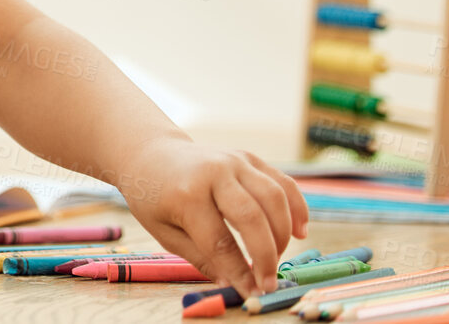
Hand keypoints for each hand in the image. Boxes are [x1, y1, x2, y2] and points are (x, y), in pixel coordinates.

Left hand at [117, 136, 307, 297]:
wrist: (149, 154)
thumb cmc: (154, 198)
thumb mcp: (164, 231)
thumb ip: (200, 257)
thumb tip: (233, 283)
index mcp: (186, 194)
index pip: (220, 242)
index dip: (240, 272)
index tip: (253, 293)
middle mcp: (213, 173)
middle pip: (253, 218)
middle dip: (267, 256)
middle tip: (269, 282)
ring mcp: (233, 161)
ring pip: (275, 198)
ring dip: (283, 234)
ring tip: (277, 258)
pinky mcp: (248, 157)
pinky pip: (282, 183)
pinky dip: (297, 208)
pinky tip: (299, 232)